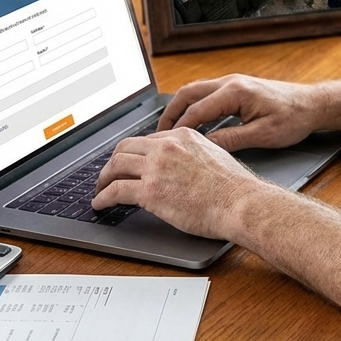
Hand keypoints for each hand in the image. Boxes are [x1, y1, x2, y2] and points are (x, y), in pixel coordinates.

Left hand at [91, 128, 267, 239]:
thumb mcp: (214, 155)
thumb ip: (193, 154)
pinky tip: (101, 204)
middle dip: (113, 162)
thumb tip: (182, 166)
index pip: (146, 140)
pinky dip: (103, 198)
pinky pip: (115, 191)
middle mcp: (166, 147)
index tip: (128, 164)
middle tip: (108, 174)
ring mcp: (156, 168)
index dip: (133, 154)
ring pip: (115, 166)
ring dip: (103, 179)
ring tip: (100, 190)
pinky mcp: (150, 191)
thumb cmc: (234, 187)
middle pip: (124, 148)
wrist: (240, 203)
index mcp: (182, 136)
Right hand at [159, 74, 324, 151]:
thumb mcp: (263, 135)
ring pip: (194, 91)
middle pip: (187, 94)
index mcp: (235, 92)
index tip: (166, 144)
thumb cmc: (293, 119)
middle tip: (157, 135)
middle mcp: (230, 82)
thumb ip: (231, 140)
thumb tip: (205, 147)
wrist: (312, 105)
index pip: (196, 110)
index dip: (179, 129)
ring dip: (179, 108)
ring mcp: (232, 82)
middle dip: (170, 114)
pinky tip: (189, 122)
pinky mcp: (236, 88)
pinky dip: (192, 106)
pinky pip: (205, 94)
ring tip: (168, 130)